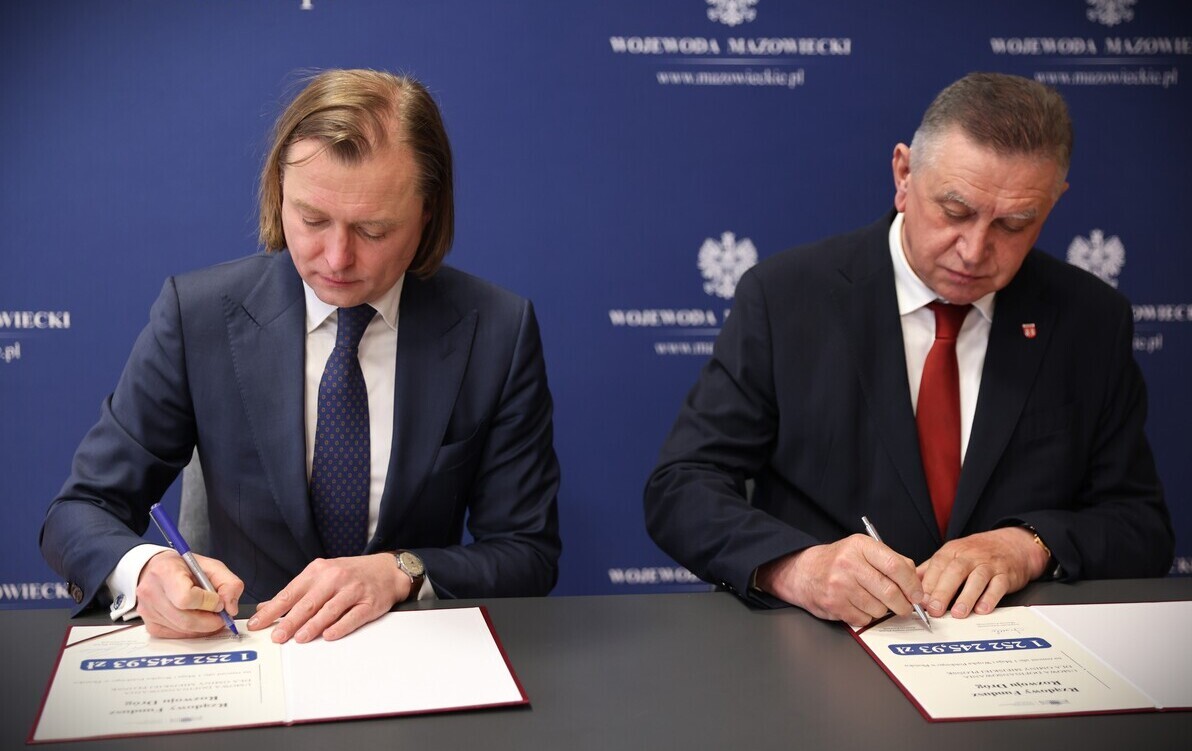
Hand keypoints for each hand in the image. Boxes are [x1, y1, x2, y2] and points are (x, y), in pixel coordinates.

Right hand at [135, 551, 242, 638]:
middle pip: (186, 620)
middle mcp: (152, 592)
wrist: (158, 570)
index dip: (207, 602)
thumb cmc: (184, 568)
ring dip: (203, 627)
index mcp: (166, 572)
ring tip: (209, 615)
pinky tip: (196, 619)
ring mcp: (148, 611)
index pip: (186, 597)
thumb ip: (229, 583)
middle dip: (210, 621)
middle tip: (220, 615)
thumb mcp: (212, 566)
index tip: (217, 600)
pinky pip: (176, 635)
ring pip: (183, 630)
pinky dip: (192, 631)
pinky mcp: (150, 625)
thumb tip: (230, 608)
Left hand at [247, 554, 409, 642]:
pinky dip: (340, 627)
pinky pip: (352, 616)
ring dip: (313, 625)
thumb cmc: (351, 574)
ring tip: (299, 638)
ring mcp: (353, 590)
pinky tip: (328, 636)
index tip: (258, 624)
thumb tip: (265, 608)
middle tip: (277, 637)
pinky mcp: (369, 603)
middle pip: (308, 602)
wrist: (386, 570)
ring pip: (329, 610)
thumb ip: (295, 592)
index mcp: (318, 570)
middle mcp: (335, 578)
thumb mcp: (321, 575)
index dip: (272, 610)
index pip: (290, 592)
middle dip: (289, 621)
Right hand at [756, 535, 923, 627]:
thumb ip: (890, 561)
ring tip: (872, 601)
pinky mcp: (833, 604)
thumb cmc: (838, 562)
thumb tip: (917, 584)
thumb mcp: (863, 551)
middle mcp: (848, 563)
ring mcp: (839, 585)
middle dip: (903, 605)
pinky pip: (863, 619)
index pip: (895, 565)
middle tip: (905, 607)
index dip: (912, 584)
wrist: (803, 572)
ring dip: (882, 610)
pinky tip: (858, 605)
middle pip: (889, 591)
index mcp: (860, 546)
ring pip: (878, 609)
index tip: (917, 594)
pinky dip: (866, 617)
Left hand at [917, 527, 1049, 618]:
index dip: (928, 584)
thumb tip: (909, 585)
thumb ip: (931, 569)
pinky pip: (998, 585)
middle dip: (943, 592)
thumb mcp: (951, 555)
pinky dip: (990, 598)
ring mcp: (989, 564)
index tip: (919, 602)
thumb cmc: (975, 554)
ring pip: (977, 579)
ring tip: (957, 614)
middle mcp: (970, 556)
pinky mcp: (1005, 574)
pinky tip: (982, 610)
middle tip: (935, 610)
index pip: (937, 566)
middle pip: (954, 572)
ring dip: (966, 597)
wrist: (1011, 544)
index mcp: (952, 551)